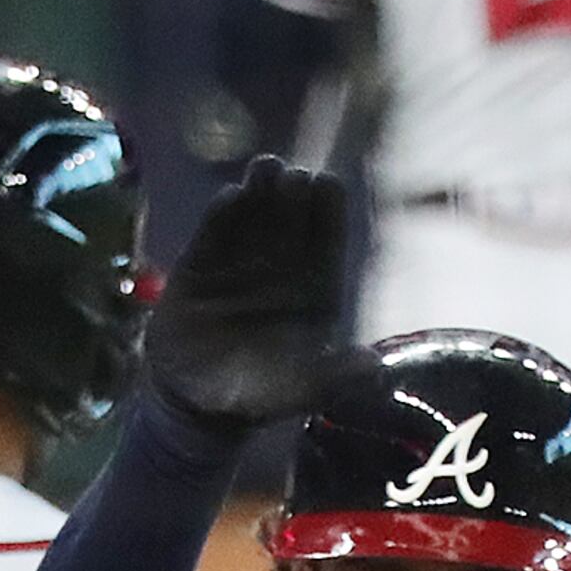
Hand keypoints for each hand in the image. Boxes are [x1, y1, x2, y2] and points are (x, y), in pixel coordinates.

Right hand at [146, 156, 352, 430]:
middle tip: (291, 178)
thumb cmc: (258, 394)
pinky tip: (231, 199)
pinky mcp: (201, 261)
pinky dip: (223, 212)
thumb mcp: (298, 391)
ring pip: (255, 208)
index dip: (328, 207)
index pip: (329, 230)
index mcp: (315, 282)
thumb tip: (374, 368)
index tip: (324, 187)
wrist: (196, 401)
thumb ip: (332, 378)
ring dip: (261, 186)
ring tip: (264, 169)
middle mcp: (281, 261)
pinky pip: (215, 228)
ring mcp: (241, 257)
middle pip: (293, 209)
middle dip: (294, 188)